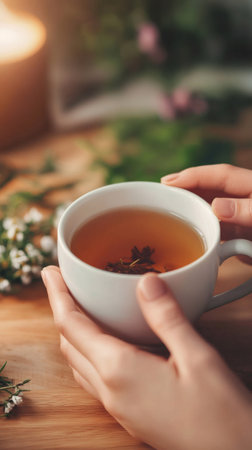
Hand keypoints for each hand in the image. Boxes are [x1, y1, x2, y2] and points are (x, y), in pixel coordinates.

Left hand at [42, 266, 251, 449]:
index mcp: (120, 371)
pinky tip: (107, 343)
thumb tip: (146, 282)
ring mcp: (118, 406)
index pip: (73, 326)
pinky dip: (89, 351)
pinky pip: (95, 378)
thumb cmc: (220, 414)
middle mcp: (111, 391)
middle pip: (70, 344)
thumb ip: (167, 317)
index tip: (50, 273)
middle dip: (63, 310)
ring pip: (80, 362)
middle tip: (64, 284)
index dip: (58, 295)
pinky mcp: (129, 414)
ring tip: (82, 308)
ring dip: (74, 332)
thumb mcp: (198, 358)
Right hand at [161, 164, 251, 241]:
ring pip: (214, 210)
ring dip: (192, 209)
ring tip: (169, 210)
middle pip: (212, 190)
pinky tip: (190, 234)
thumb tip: (216, 206)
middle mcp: (247, 200)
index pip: (220, 175)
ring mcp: (246, 220)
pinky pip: (221, 232)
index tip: (168, 182)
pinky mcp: (246, 238)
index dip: (193, 176)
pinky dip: (204, 231)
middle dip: (186, 188)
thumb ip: (247, 210)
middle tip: (161, 192)